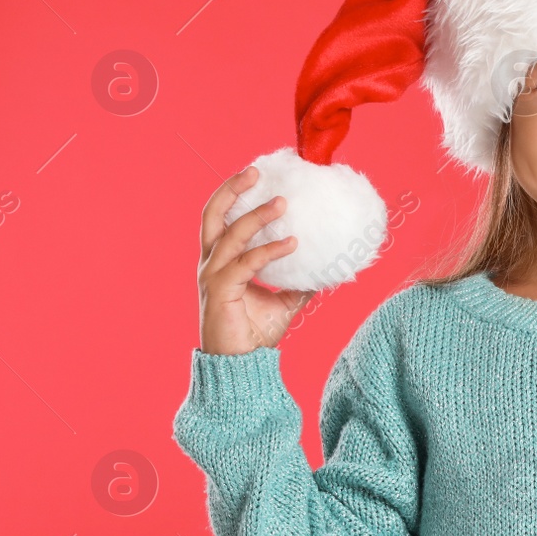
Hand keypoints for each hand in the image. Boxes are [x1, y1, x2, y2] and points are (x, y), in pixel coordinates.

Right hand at [196, 165, 315, 354]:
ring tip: (283, 203)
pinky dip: (270, 250)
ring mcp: (213, 276)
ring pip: (231, 234)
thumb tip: (325, 267)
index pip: (222, 219)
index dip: (234, 195)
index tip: (257, 175)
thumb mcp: (284, 301)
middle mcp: (211, 264)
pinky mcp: (220, 290)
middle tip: (255, 170)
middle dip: (231, 189)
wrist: (241, 365)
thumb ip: (298, 281)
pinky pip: (247, 263)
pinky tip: (292, 243)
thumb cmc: (254, 334)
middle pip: (213, 215)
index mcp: (220, 262)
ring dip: (257, 215)